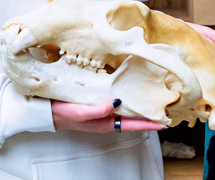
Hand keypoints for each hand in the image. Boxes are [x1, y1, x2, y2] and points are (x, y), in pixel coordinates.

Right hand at [51, 100, 165, 132]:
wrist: (49, 110)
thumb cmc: (65, 113)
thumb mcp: (83, 113)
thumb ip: (100, 109)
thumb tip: (118, 102)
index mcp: (106, 123)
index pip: (133, 124)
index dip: (149, 123)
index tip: (165, 122)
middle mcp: (108, 118)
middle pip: (133, 117)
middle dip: (148, 114)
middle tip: (165, 108)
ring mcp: (103, 111)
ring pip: (127, 109)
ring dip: (139, 105)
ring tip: (154, 99)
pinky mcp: (98, 102)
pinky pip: (117, 101)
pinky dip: (127, 97)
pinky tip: (132, 90)